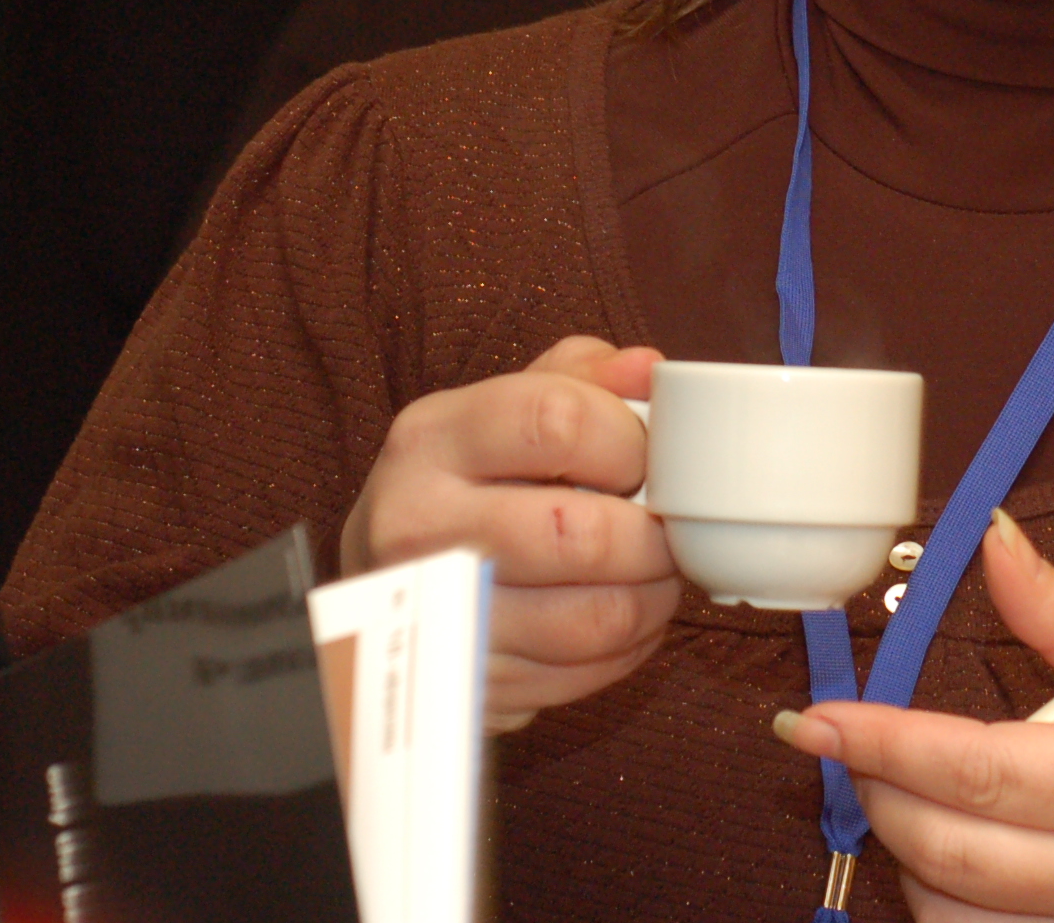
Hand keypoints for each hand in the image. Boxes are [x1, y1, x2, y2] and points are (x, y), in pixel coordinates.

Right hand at [342, 335, 673, 731]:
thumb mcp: (505, 406)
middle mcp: (419, 525)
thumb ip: (582, 376)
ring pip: (594, 617)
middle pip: (581, 534)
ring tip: (656, 573)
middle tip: (668, 528)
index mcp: (433, 438)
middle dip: (654, 535)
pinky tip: (622, 615)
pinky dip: (628, 648)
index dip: (630, 442)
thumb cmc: (466, 482)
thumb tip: (649, 371)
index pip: (558, 422)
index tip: (646, 458)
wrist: (385, 578)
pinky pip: (584, 673)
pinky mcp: (469, 682)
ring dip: (654, 598)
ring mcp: (439, 615)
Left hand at [774, 510, 1053, 922]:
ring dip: (911, 855)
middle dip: (878, 793)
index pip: (977, 768)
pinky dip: (955, 904)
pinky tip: (964, 854)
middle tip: (853, 743)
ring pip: (957, 916)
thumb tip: (990, 543)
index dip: (882, 742)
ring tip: (923, 795)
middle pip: (948, 852)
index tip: (815, 720)